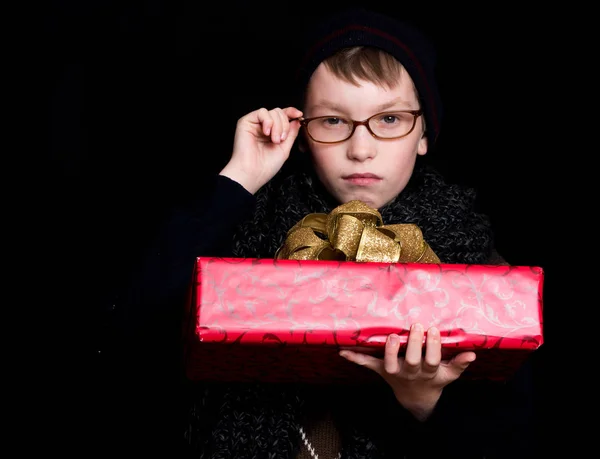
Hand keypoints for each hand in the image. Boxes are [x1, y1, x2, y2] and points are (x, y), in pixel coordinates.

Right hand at [220, 106, 302, 193]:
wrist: (253, 173)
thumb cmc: (266, 166)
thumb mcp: (285, 149)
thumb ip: (291, 133)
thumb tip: (297, 120)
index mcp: (272, 133)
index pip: (283, 116)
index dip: (291, 112)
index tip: (299, 115)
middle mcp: (263, 127)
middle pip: (279, 112)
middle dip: (285, 125)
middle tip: (281, 140)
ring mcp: (255, 124)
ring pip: (273, 112)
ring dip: (277, 126)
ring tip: (274, 140)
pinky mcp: (246, 122)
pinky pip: (262, 112)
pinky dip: (268, 121)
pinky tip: (267, 133)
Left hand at [340, 323, 475, 420]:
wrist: (416, 398)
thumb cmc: (434, 380)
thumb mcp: (449, 375)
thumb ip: (460, 364)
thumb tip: (472, 354)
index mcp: (427, 372)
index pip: (432, 360)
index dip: (433, 347)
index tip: (433, 330)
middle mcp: (410, 373)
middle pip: (411, 361)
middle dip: (413, 344)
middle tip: (416, 325)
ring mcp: (394, 372)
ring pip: (390, 364)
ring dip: (389, 351)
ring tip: (391, 336)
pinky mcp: (380, 370)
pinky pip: (367, 365)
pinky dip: (354, 358)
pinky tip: (342, 351)